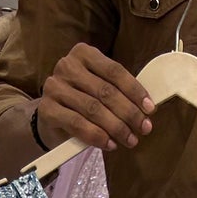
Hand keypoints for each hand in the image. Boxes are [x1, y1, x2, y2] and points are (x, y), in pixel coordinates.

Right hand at [34, 42, 153, 152]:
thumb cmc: (81, 99)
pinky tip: (110, 144)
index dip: (135, 91)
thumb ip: (117, 90)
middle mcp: (67, 66)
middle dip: (129, 112)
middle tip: (144, 128)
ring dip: (116, 127)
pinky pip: (77, 124)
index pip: (115, 71)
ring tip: (130, 140)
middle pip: (105, 91)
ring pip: (93, 109)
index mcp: (84, 53)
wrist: (51, 115)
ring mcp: (54, 86)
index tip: (150, 109)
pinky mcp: (46, 109)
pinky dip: (96, 136)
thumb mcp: (98, 87)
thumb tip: (147, 107)